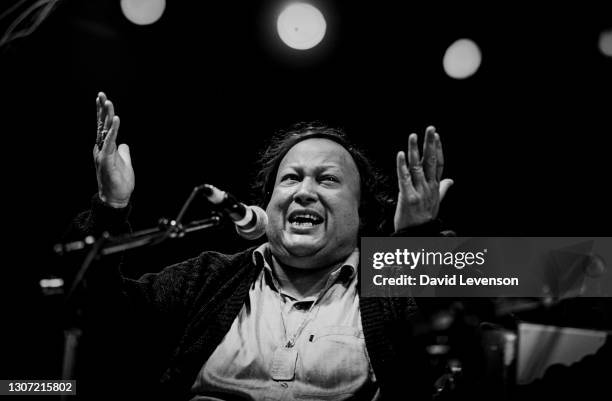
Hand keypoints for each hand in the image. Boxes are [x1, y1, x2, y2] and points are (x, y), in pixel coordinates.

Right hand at [94, 92, 133, 207]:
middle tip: (101, 94)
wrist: (116, 198)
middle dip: (102, 109)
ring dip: (107, 116)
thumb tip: (124, 144)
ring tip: (108, 102)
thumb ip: (124, 151)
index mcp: (106, 147)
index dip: (103, 113)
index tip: (102, 98)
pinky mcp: (107, 160)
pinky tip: (116, 120)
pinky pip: (111, 142)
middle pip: (102, 125)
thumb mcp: (125, 162)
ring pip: (105, 131)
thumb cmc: (120, 181)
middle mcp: (102, 148)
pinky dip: (114, 131)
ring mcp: (103, 153)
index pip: (104, 127)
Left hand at [394, 125, 452, 229]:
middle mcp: (429, 187)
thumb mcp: (436, 202)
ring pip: (417, 167)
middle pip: (431, 161)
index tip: (436, 136)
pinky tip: (400, 154)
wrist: (417, 236)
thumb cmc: (424, 219)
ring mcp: (419, 192)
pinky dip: (402, 166)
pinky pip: (404, 178)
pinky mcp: (408, 197)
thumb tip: (451, 180)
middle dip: (430, 144)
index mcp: (435, 187)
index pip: (438, 164)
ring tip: (413, 135)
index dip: (437, 149)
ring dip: (414, 150)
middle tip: (430, 128)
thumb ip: (443, 189)